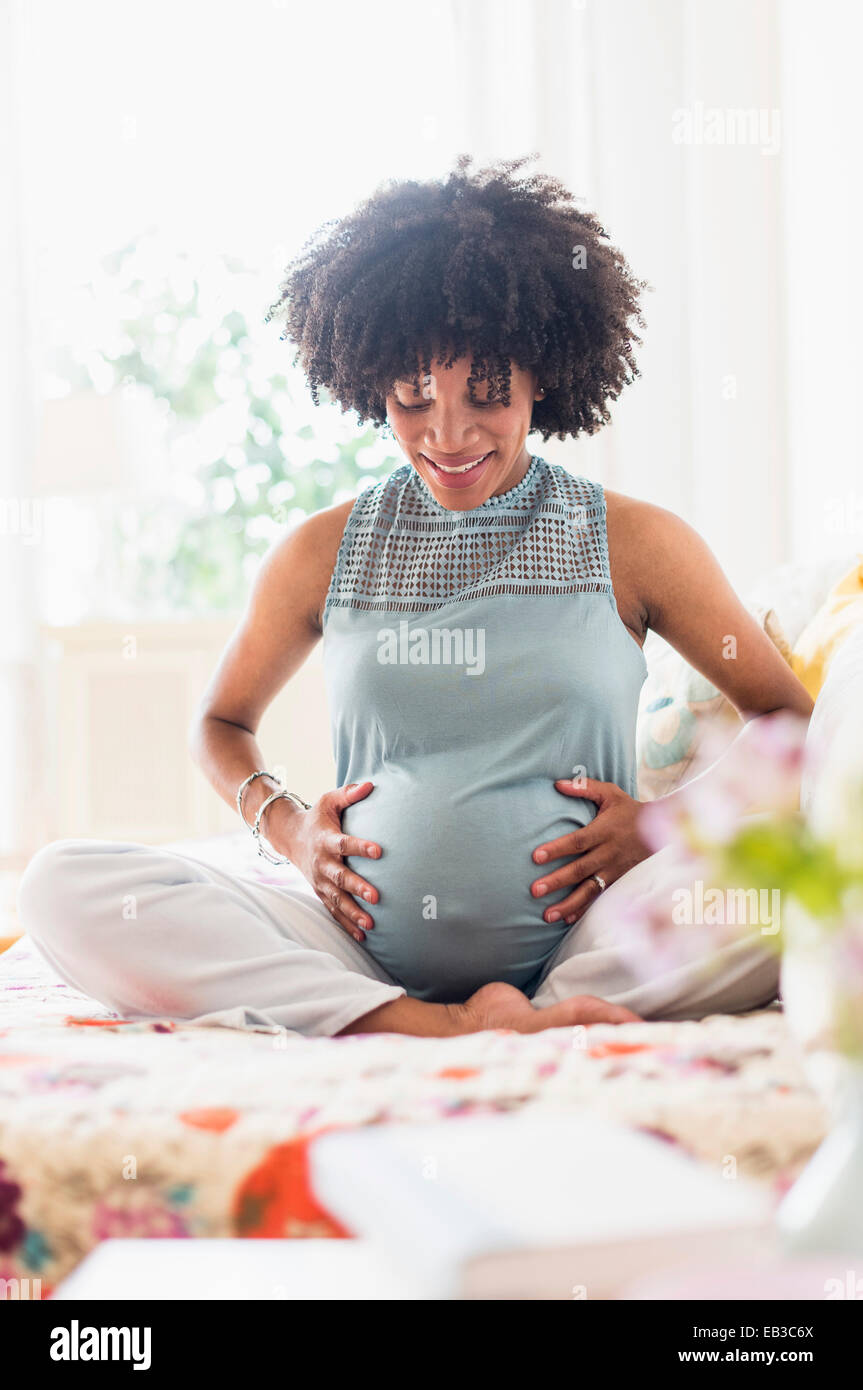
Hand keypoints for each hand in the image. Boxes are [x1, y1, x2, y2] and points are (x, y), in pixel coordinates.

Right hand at [270, 780, 381, 942]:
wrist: (289, 837)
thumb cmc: (317, 817)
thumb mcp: (328, 801)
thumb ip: (349, 793)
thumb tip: (371, 784)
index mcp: (326, 840)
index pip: (345, 844)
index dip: (361, 847)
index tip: (379, 850)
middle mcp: (322, 863)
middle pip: (340, 877)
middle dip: (357, 887)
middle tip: (377, 896)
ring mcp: (319, 881)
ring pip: (337, 899)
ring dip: (353, 912)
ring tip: (372, 924)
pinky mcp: (320, 892)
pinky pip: (333, 911)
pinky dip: (346, 924)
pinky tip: (363, 936)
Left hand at [530, 777, 651, 927]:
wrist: (661, 830)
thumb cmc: (629, 810)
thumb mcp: (610, 793)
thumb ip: (584, 787)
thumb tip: (557, 784)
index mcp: (604, 831)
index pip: (577, 841)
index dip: (557, 849)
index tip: (536, 857)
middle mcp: (608, 853)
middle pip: (580, 869)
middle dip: (557, 881)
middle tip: (535, 890)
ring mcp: (614, 870)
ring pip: (589, 890)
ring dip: (568, 904)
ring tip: (547, 915)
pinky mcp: (619, 881)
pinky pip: (600, 898)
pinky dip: (584, 910)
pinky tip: (567, 919)